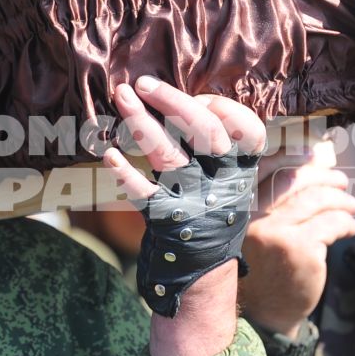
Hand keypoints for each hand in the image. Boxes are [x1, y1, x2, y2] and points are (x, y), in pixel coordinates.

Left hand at [103, 77, 265, 355]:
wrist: (204, 272)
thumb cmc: (213, 217)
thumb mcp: (233, 184)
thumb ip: (224, 149)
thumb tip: (209, 109)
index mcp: (240, 169)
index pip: (245, 128)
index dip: (222, 107)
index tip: (200, 99)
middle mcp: (219, 180)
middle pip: (203, 130)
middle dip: (172, 101)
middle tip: (143, 83)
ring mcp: (192, 198)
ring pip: (167, 153)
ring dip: (141, 121)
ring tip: (121, 95)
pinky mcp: (165, 217)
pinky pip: (142, 192)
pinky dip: (124, 173)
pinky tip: (108, 155)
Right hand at [239, 139, 354, 336]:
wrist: (264, 315)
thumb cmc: (263, 269)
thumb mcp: (257, 232)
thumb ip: (271, 205)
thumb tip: (310, 164)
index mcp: (239, 210)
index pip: (265, 169)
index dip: (291, 156)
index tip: (312, 153)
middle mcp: (252, 218)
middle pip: (294, 180)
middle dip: (323, 175)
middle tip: (342, 181)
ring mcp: (275, 232)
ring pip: (316, 199)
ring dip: (341, 199)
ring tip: (351, 205)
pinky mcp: (299, 249)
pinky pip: (331, 223)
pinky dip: (346, 222)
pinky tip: (350, 227)